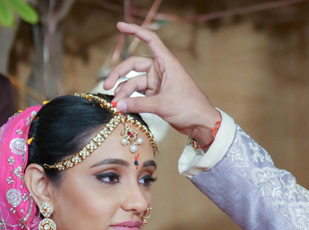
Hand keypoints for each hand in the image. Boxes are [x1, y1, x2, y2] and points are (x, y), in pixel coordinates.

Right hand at [104, 22, 220, 145]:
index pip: (150, 40)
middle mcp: (160, 71)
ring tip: (116, 105)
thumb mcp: (162, 105)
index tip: (119, 26)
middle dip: (119, 75)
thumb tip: (117, 105)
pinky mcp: (155, 96)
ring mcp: (157, 83)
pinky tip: (122, 107)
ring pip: (133, 83)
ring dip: (124, 93)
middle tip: (107, 87)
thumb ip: (138, 104)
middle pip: (133, 66)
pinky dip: (129, 99)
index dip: (135, 31)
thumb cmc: (190, 107)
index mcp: (167, 63)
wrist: (201, 123)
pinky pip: (137, 94)